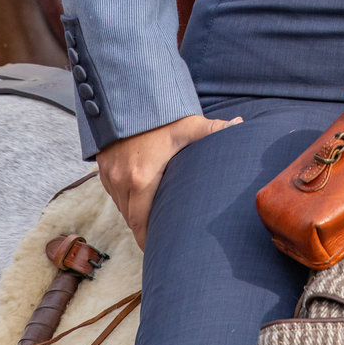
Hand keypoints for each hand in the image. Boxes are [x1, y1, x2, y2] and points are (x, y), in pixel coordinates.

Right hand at [97, 113, 241, 248]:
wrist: (124, 95)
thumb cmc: (157, 113)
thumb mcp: (188, 125)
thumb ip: (214, 131)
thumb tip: (240, 126)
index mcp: (142, 179)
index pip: (141, 225)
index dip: (149, 241)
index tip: (160, 250)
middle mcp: (121, 181)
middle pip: (131, 220)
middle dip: (144, 231)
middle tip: (160, 240)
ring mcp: (109, 175)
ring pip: (121, 206)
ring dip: (135, 213)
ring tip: (152, 220)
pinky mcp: (103, 166)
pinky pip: (114, 191)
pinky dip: (125, 197)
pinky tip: (139, 195)